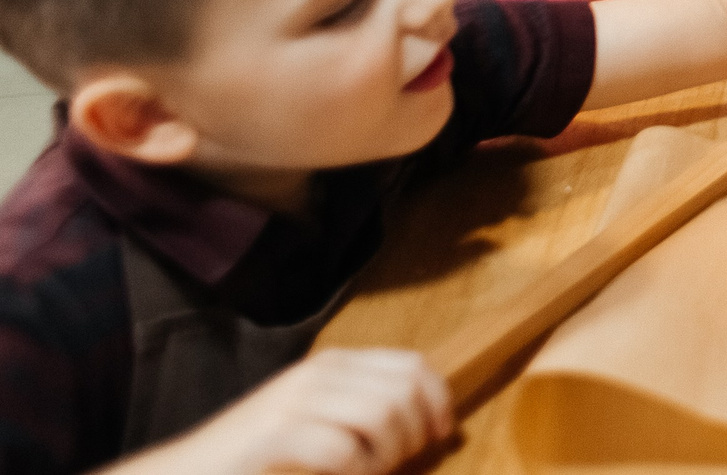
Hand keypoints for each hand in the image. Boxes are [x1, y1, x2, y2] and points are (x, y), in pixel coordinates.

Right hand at [149, 349, 451, 474]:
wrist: (185, 472)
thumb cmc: (259, 456)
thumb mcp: (318, 420)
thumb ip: (364, 411)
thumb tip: (431, 422)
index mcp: (333, 365)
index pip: (412, 365)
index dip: (437, 401)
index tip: (440, 435)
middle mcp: (317, 374)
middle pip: (404, 390)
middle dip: (415, 433)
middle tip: (396, 463)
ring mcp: (294, 402)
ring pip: (382, 414)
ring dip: (387, 455)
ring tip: (368, 472)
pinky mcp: (275, 436)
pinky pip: (344, 450)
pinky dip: (357, 472)